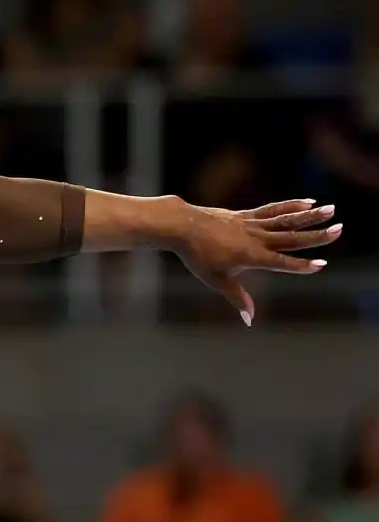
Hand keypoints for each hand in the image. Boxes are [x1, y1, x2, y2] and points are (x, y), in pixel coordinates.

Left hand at [174, 199, 339, 324]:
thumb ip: (237, 298)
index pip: (281, 262)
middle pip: (291, 238)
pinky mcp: (246, 215)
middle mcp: (256, 239)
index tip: (321, 264)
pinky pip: (273, 210)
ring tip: (331, 209)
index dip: (300, 265)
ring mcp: (252, 224)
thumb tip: (250, 320)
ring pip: (286, 220)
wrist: (181, 225)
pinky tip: (308, 202)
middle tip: (340, 230)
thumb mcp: (216, 280)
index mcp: (251, 256)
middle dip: (317, 236)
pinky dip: (291, 206)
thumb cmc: (196, 256)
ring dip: (310, 216)